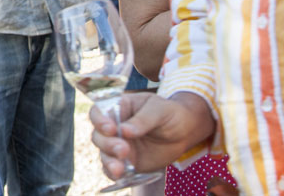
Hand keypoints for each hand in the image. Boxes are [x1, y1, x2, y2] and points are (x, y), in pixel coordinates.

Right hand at [90, 91, 214, 178]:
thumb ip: (143, 119)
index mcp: (118, 108)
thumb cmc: (170, 114)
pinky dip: (113, 173)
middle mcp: (114, 127)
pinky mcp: (124, 162)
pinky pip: (112, 169)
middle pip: (98, 135)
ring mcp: (118, 145)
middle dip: (107, 144)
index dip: (99, 121)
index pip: (99, 112)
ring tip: (120, 168)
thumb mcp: (159, 110)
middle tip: (124, 150)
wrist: (184, 132)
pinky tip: (119, 176)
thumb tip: (124, 130)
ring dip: (109, 160)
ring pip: (103, 153)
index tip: (111, 129)